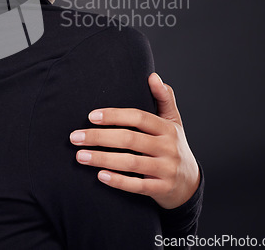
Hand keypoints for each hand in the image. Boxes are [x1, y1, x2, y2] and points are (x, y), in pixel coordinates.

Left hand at [69, 72, 199, 208]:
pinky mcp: (162, 188)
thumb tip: (153, 76)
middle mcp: (168, 147)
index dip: (114, 115)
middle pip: (129, 139)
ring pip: (130, 163)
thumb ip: (164, 97)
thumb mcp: (173, 121)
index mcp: (167, 128)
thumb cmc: (173, 145)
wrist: (190, 183)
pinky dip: (118, 181)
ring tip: (80, 156)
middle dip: (99, 137)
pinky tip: (100, 176)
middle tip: (75, 137)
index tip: (91, 116)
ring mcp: (166, 169)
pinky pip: (137, 186)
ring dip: (102, 159)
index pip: (138, 117)